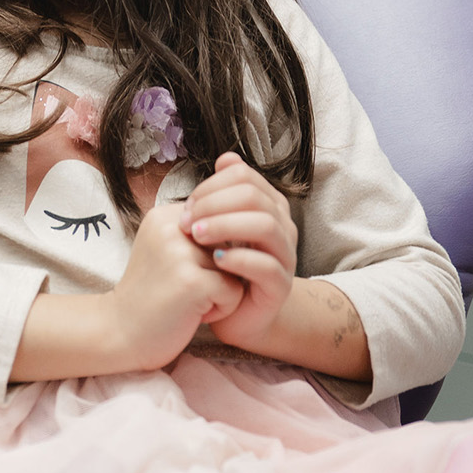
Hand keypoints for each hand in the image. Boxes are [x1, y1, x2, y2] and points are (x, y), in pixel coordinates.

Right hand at [106, 202, 244, 372]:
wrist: (120, 334)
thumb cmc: (150, 296)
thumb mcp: (165, 251)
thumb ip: (195, 235)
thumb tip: (242, 229)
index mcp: (164, 216)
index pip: (217, 224)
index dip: (210, 254)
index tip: (180, 271)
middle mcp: (171, 227)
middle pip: (229, 244)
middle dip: (217, 272)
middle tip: (184, 290)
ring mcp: (181, 253)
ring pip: (235, 267)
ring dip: (220, 291)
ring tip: (189, 302)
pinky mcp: (193, 281)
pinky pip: (235, 290)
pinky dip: (222, 309)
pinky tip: (194, 314)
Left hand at [183, 153, 298, 352]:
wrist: (235, 314)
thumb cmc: (222, 266)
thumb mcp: (218, 226)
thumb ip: (221, 194)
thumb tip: (225, 159)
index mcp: (268, 205)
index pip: (243, 175)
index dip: (211, 185)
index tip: (187, 205)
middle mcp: (282, 226)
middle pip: (254, 196)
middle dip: (214, 204)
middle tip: (186, 222)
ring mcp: (285, 256)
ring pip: (266, 225)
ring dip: (226, 226)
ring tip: (196, 236)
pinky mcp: (280, 286)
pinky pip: (267, 265)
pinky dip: (239, 258)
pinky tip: (215, 260)